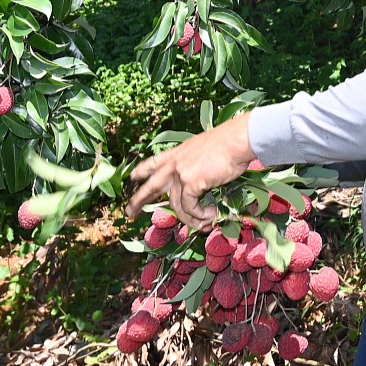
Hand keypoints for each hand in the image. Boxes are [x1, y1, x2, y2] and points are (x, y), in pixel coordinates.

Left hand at [125, 113, 254, 231]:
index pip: (153, 162)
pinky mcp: (190, 183)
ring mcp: (180, 173)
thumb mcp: (205, 151)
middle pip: (151, 186)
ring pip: (176, 205)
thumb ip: (197, 166)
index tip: (132, 179)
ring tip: (203, 225)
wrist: (237, 140)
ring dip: (190, 219)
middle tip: (129, 213)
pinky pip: (191, 207)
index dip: (141, 172)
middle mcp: (174, 163)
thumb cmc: (229, 144)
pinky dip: (201, 215)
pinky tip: (211, 214)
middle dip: (137, 201)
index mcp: (178, 153)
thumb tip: (201, 185)